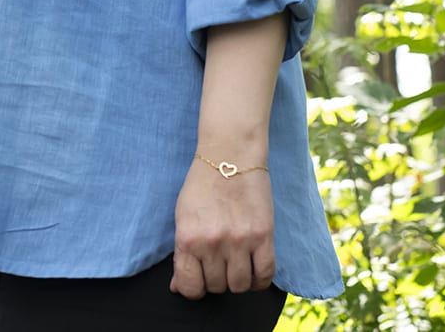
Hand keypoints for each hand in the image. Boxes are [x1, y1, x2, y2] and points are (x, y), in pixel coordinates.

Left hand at [170, 157, 274, 299]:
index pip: (190, 287)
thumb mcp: (182, 217)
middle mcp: (213, 243)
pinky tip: (254, 270)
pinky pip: (265, 275)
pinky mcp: (264, 235)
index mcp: (188, 238)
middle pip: (216, 287)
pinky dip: (259, 280)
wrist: (230, 154)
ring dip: (237, 281)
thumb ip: (181, 253)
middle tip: (218, 263)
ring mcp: (240, 241)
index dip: (193, 289)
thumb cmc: (202, 185)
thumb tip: (179, 287)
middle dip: (216, 280)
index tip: (198, 280)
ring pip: (240, 286)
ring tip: (236, 265)